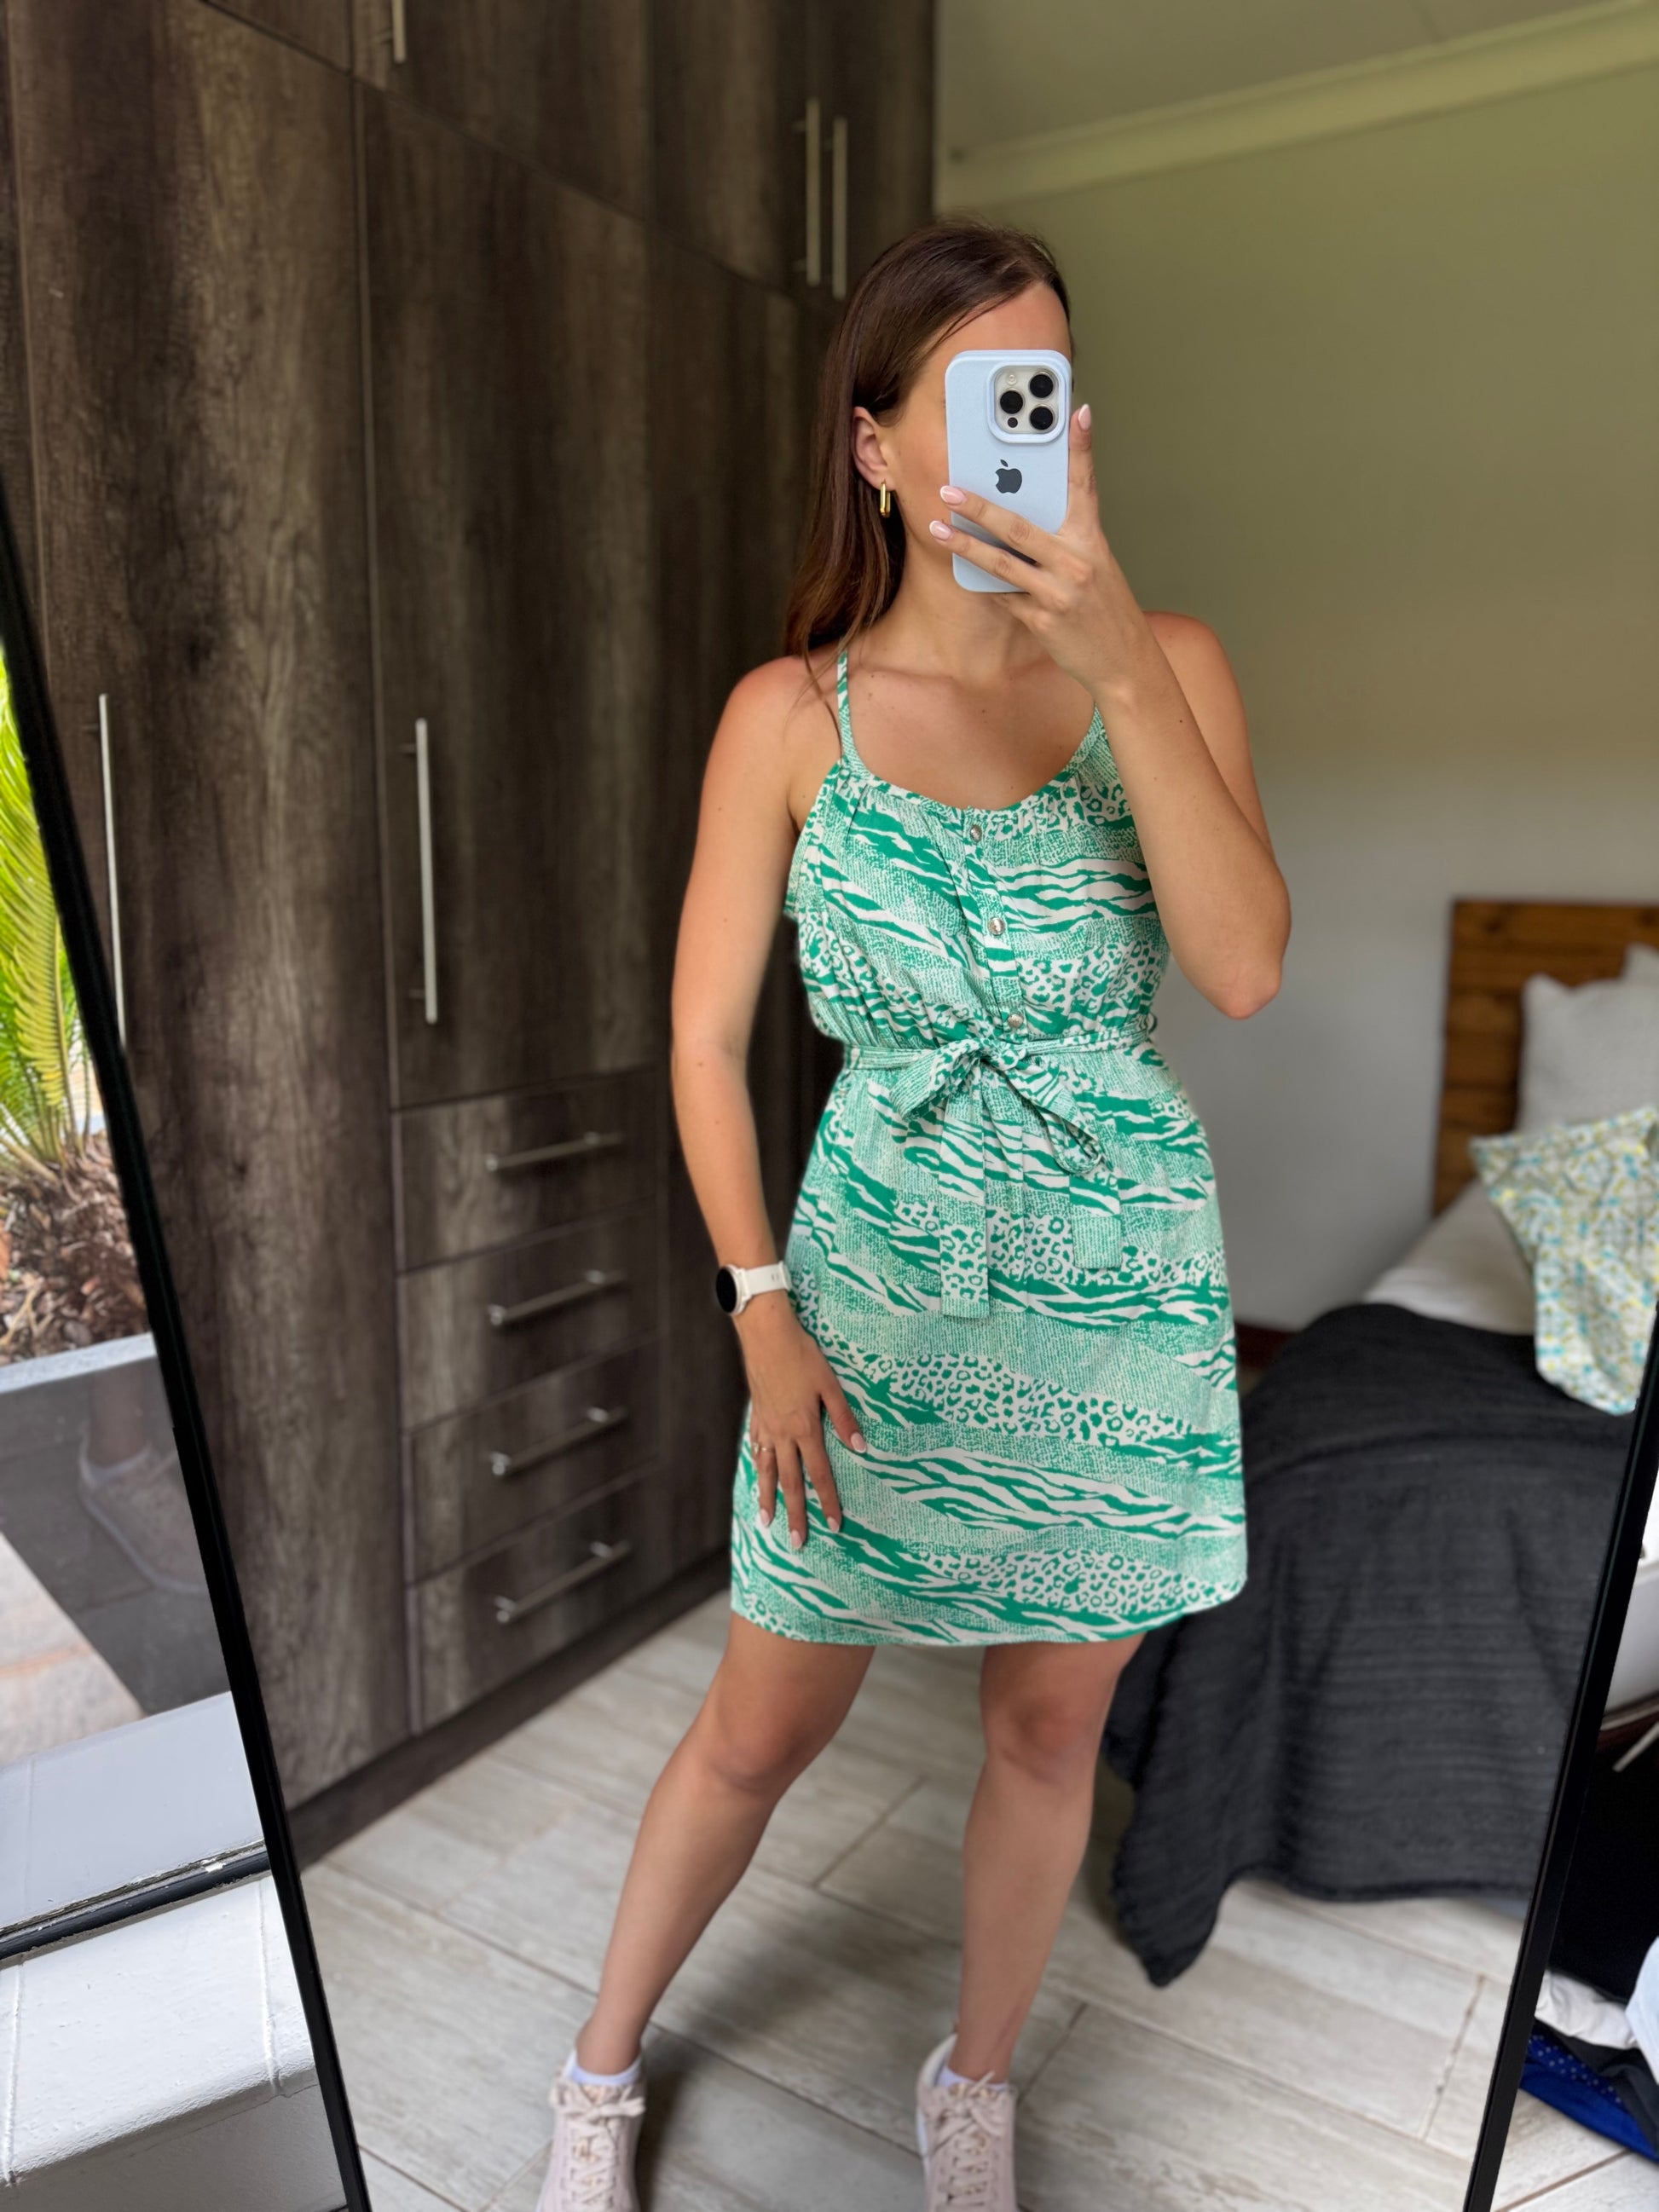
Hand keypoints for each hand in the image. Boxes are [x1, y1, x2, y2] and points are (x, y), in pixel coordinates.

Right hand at [736, 1293, 865, 1548]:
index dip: (828, 1502)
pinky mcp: (756, 1416)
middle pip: (790, 1483)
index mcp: (805, 1429)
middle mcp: (783, 1435)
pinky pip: (755, 1449)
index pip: (819, 1474)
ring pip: (766, 1471)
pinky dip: (756, 1467)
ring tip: (767, 1523)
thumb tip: (861, 1449)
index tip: (835, 1526)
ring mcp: (766, 1427)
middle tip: (798, 1543)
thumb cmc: (802, 1356)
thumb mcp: (830, 1384)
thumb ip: (844, 1418)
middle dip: (796, 1515)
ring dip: (768, 1499)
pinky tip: (757, 1475)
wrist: (766, 1335)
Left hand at [930, 404, 1154, 701]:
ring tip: (938, 529)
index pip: (1085, 485)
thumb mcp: (1096, 565)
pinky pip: (1004, 596)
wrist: (1124, 660)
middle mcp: (1076, 562)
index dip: (1082, 447)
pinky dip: (985, 584)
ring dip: (964, 546)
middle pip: (1019, 526)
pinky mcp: (1043, 619)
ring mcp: (1058, 592)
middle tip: (949, 490)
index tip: (1076, 411)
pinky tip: (966, 572)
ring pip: (1001, 563)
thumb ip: (1064, 541)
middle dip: (980, 506)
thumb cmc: (1105, 609)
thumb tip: (1022, 521)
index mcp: (1092, 540)